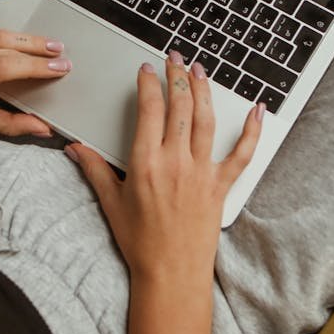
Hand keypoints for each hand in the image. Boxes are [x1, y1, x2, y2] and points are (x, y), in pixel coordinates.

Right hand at [66, 52, 263, 282]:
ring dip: (204, 90)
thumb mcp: (111, 204)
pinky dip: (252, 131)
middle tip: (174, 59)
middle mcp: (175, 162)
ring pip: (206, 120)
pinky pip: (242, 153)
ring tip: (200, 70)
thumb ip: (94, 170)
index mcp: (145, 163)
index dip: (148, 84)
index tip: (146, 70)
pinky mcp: (221, 186)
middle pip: (179, 107)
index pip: (149, 110)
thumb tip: (75, 149)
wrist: (171, 274)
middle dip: (176, 76)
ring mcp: (202, 172)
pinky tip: (257, 110)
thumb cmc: (141, 243)